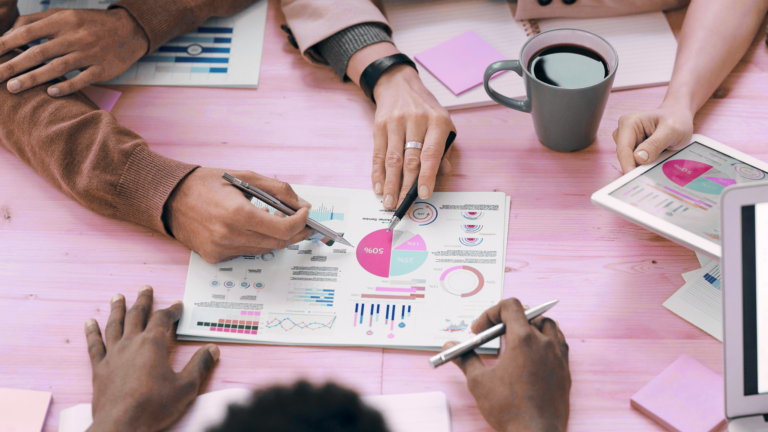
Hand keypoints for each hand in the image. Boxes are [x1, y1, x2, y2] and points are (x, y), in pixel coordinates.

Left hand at [0, 8, 147, 95]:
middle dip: (13, 65)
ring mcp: (90, 54)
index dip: (7, 43)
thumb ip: (38, 21)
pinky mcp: (102, 69)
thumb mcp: (66, 15)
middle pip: (38, 52)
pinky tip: (51, 93)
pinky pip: (82, 79)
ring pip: (57, 68)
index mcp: (63, 20)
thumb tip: (10, 33)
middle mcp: (75, 37)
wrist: (130, 31)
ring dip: (33, 78)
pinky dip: (66, 86)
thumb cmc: (92, 23)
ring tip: (13, 88)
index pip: (28, 31)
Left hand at [85, 286, 219, 431]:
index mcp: (152, 345)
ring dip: (117, 309)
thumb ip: (200, 366)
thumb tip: (212, 349)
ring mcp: (112, 355)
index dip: (172, 310)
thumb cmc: (154, 407)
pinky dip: (92, 332)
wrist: (121, 426)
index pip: (163, 319)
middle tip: (145, 288)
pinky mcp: (99, 369)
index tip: (178, 306)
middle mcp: (131, 344)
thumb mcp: (186, 387)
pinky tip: (89, 322)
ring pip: (114, 325)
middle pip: (137, 315)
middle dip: (143, 301)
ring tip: (118, 296)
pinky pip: (94, 345)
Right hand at [164, 168, 312, 263]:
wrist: (169, 198)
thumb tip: (301, 204)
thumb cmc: (206, 184)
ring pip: (264, 249)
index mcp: (237, 214)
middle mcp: (229, 236)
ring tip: (279, 221)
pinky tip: (254, 228)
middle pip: (278, 243)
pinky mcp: (215, 257)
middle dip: (296, 232)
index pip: (283, 229)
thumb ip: (277, 190)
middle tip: (303, 222)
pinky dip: (257, 241)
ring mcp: (221, 250)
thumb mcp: (245, 176)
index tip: (306, 213)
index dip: (300, 222)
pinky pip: (246, 253)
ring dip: (277, 237)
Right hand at [372, 65, 455, 208]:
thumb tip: (441, 175)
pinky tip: (379, 187)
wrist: (400, 85)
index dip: (427, 176)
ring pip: (392, 159)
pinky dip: (378, 173)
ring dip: (390, 184)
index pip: (431, 153)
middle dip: (406, 186)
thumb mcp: (444, 124)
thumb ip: (444, 150)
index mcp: (437, 121)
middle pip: (410, 160)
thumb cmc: (426, 110)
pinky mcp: (379, 126)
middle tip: (403, 206)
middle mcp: (416, 121)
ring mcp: (395, 122)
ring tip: (389, 202)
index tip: (424, 194)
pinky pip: (378, 154)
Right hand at [443, 299, 570, 431]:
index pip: (510, 306)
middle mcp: (544, 343)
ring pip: (547, 325)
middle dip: (507, 319)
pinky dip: (545, 340)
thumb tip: (450, 347)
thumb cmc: (510, 410)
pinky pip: (559, 343)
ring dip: (530, 325)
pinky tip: (534, 354)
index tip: (480, 330)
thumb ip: (465, 358)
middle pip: (528, 314)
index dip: (491, 313)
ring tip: (515, 339)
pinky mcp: (565, 370)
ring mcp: (558, 355)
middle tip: (493, 335)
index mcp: (523, 340)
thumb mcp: (479, 382)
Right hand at [613, 102, 693, 173]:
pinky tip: (658, 158)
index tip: (632, 178)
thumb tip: (638, 158)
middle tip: (654, 172)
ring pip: (629, 160)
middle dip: (637, 165)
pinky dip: (645, 163)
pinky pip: (635, 160)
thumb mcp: (672, 130)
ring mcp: (627, 140)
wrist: (679, 116)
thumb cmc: (676, 119)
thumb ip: (655, 144)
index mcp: (629, 123)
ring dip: (643, 164)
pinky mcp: (632, 147)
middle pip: (624, 156)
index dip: (627, 165)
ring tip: (661, 158)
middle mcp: (623, 131)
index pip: (623, 149)